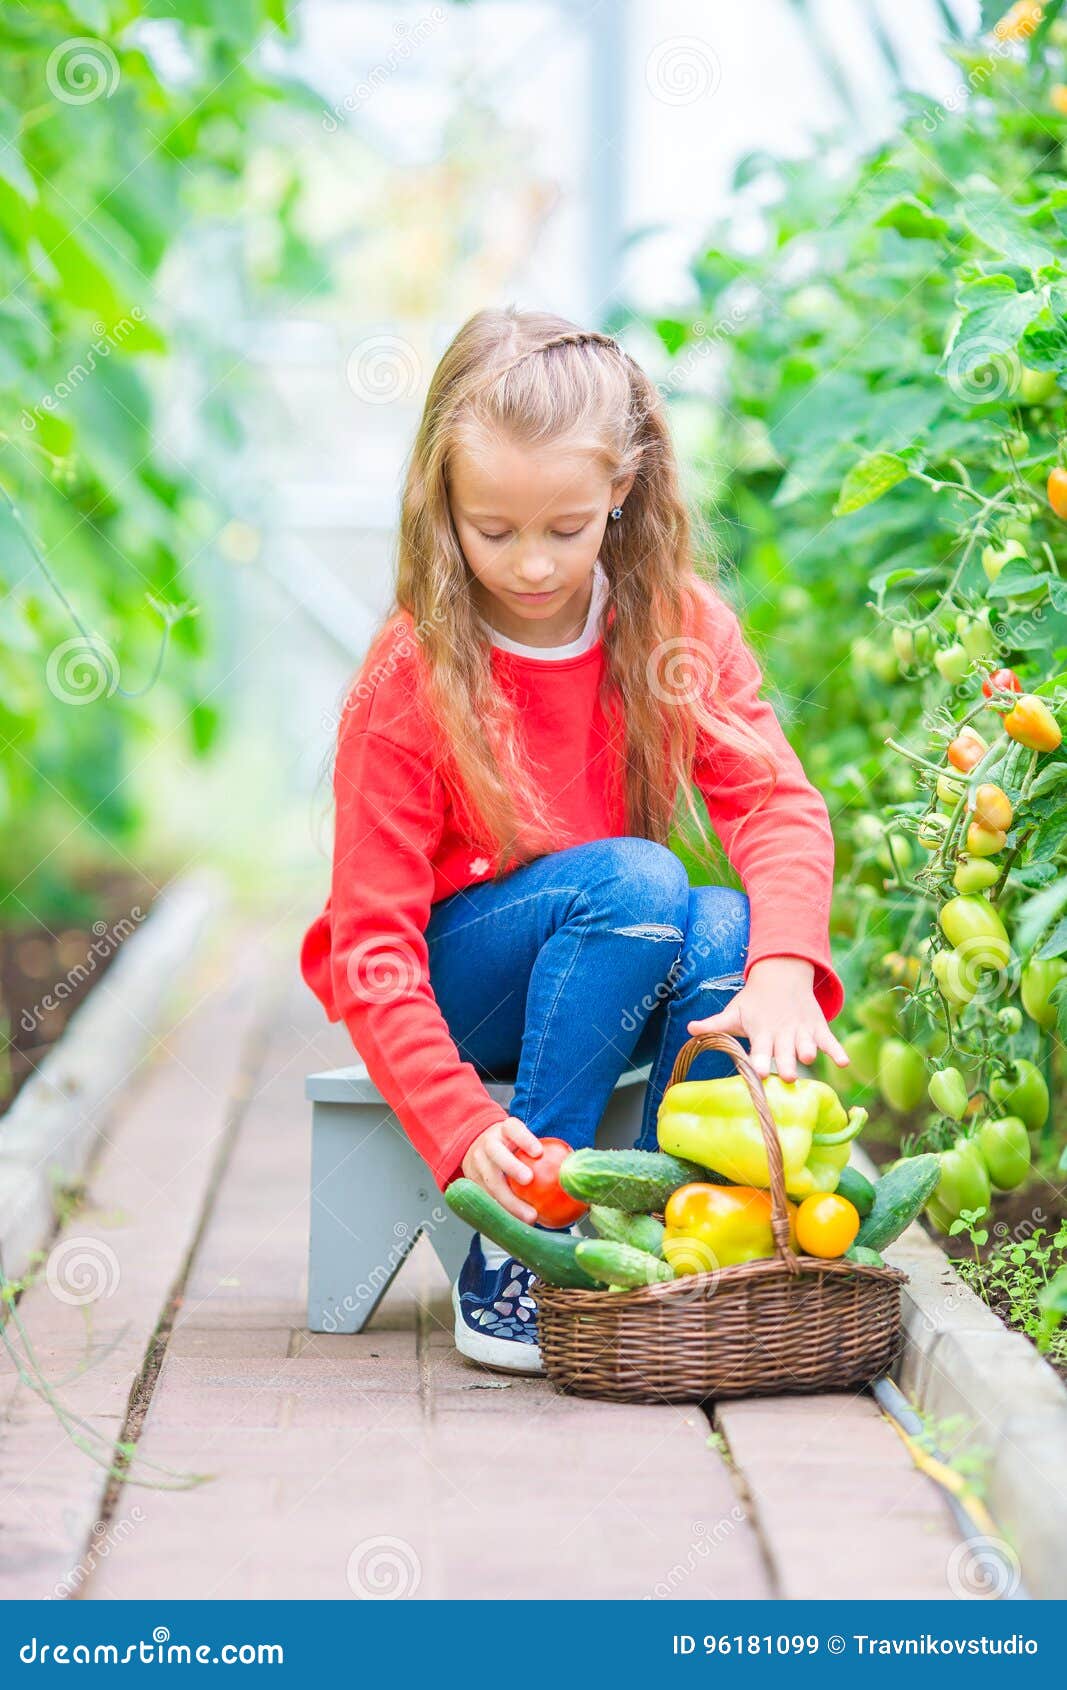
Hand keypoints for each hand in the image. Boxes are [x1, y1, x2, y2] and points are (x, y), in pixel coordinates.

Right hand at [461, 1116, 543, 1221]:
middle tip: (529, 1180)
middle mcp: (487, 1144)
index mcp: (503, 1130)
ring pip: (490, 1182)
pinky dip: (503, 1213)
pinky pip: (487, 1200)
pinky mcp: (471, 1182)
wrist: (474, 1146)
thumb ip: (541, 1150)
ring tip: (530, 1216)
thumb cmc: (509, 1145)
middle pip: (496, 1153)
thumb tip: (574, 1162)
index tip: (539, 1152)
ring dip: (510, 1201)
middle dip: (512, 1167)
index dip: (524, 1139)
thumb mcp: (521, 1138)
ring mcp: (476, 1163)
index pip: (513, 1129)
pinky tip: (520, 1225)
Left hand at [687, 956, 847, 1081]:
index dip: (758, 1060)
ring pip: (806, 1044)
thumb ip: (714, 1025)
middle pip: (784, 1051)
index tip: (757, 1072)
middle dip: (786, 1062)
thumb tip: (689, 1029)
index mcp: (761, 1031)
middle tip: (787, 1076)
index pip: (759, 1049)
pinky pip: (830, 1040)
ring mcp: (802, 1030)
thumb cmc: (754, 1001)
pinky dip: (837, 1050)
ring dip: (809, 1051)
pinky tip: (844, 1063)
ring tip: (809, 1059)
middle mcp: (782, 1032)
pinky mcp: (818, 1028)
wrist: (782, 976)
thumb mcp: (734, 1012)